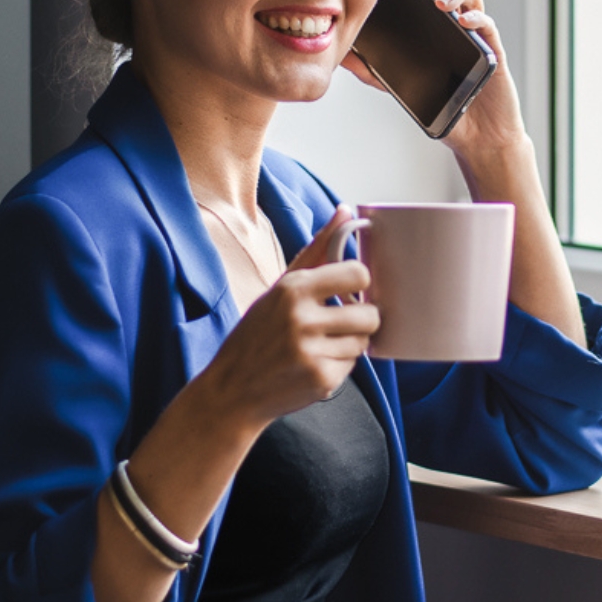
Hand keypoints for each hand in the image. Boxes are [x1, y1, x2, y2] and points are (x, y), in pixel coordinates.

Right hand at [202, 207, 379, 426]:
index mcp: (293, 289)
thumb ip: (317, 249)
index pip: (358, 274)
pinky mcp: (320, 380)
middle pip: (369, 314)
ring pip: (363, 342)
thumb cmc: (257, 334)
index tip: (350, 291)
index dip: (360, 284)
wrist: (232, 390)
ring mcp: (311, 352)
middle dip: (361, 320)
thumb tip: (346, 211)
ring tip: (320, 346)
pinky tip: (312, 365)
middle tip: (338, 324)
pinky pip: (353, 367)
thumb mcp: (279, 288)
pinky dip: (338, 366)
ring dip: (349, 345)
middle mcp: (302, 319)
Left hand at [341, 0, 528, 159]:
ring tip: (439, 1)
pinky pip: (486, 25)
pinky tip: (462, 21)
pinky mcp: (491, 50)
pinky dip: (474, 19)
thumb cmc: (440, 104)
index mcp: (431, 25)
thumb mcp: (397, 84)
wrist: (474, 133)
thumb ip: (371, 68)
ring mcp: (474, 34)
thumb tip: (340, 54)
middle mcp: (452, 23)